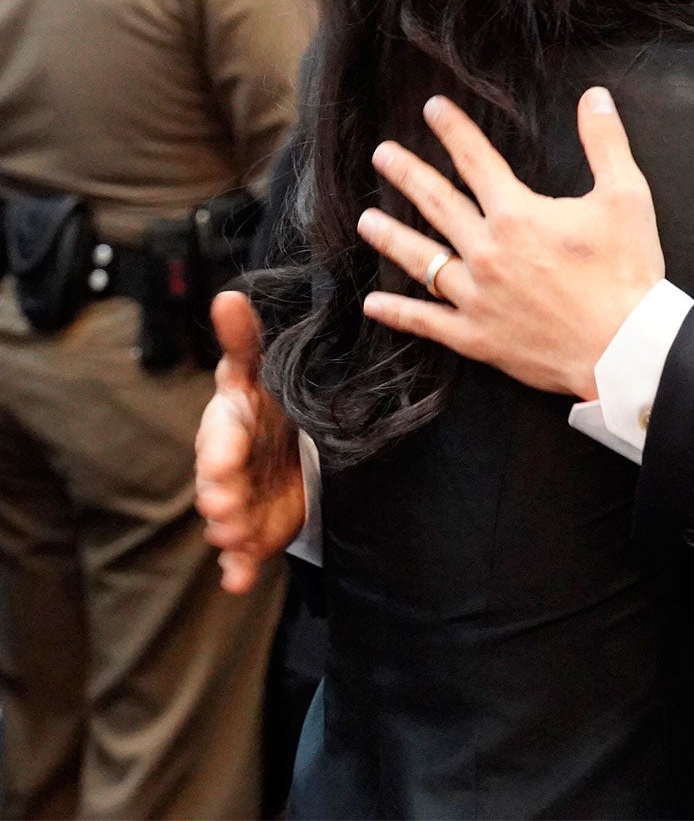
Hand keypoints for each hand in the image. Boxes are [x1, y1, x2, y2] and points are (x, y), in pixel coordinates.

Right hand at [194, 291, 303, 592]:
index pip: (220, 435)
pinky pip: (242, 555)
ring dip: (230, 532)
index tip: (225, 462)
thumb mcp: (263, 369)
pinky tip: (238, 581)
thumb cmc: (273, 401)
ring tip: (236, 538)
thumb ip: (245, 339)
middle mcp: (229, 465)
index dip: (221, 451)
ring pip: (226, 520)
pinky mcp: (255, 530)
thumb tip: (228, 296)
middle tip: (227, 507)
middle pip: (218, 483)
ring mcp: (240, 500)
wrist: (291, 443)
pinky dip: (238, 569)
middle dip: (221, 495)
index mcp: (231, 424)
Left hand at [355, 88, 662, 400]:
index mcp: (517, 214)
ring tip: (366, 221)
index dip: (453, 130)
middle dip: (407, 174)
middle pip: (437, 203)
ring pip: (421, 260)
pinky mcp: (477, 336)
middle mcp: (486, 251)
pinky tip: (374, 303)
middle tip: (382, 155)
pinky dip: (398, 312)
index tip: (431, 109)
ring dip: (391, 236)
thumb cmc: (627, 271)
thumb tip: (595, 97)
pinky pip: (427, 322)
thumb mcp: (627, 197)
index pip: (476, 160)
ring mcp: (476, 296)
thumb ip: (606, 142)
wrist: (624, 347)